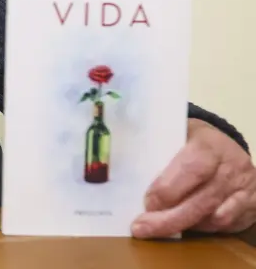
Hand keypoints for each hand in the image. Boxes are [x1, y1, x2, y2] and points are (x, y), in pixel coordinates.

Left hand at [132, 118, 255, 237]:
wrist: (227, 146)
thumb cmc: (191, 141)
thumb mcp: (175, 133)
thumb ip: (154, 147)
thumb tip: (119, 165)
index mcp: (210, 144)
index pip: (193, 168)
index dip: (169, 189)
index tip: (147, 202)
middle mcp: (232, 167)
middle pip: (201, 200)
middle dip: (169, 219)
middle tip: (141, 227)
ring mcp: (245, 189)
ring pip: (214, 218)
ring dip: (183, 226)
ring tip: (156, 228)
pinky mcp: (251, 206)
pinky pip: (225, 226)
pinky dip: (201, 228)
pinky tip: (183, 226)